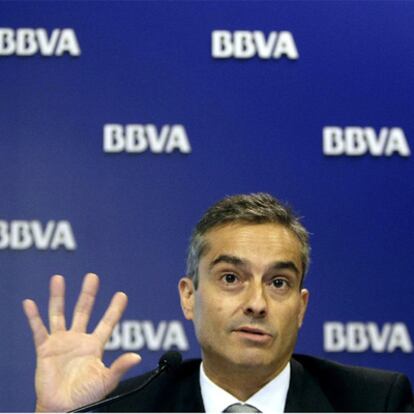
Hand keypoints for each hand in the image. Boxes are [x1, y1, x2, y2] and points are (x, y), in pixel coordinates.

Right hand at [23, 273, 140, 411]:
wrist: (62, 408)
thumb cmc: (85, 396)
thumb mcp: (105, 381)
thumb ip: (119, 367)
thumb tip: (137, 356)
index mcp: (95, 345)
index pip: (107, 322)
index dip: (114, 309)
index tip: (122, 294)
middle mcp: (78, 339)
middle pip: (84, 310)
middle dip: (88, 294)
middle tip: (92, 277)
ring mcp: (61, 342)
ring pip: (59, 314)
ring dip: (58, 297)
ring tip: (58, 279)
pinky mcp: (44, 349)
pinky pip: (38, 330)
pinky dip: (33, 317)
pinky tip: (29, 303)